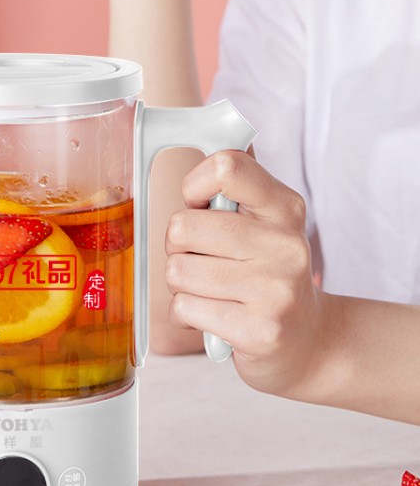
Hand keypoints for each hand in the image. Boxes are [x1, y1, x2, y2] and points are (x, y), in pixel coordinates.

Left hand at [164, 150, 325, 396]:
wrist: (309, 342)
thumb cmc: (267, 276)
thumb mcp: (263, 226)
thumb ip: (233, 192)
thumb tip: (199, 143)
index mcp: (284, 208)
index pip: (225, 167)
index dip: (193, 186)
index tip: (199, 207)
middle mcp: (286, 244)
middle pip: (181, 227)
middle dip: (177, 248)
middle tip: (202, 260)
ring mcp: (275, 289)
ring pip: (177, 271)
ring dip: (182, 285)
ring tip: (211, 291)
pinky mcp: (259, 330)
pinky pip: (184, 307)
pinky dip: (187, 313)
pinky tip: (214, 317)